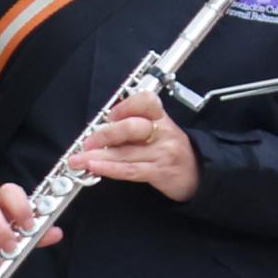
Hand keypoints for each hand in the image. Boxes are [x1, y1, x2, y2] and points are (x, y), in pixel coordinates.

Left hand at [72, 89, 202, 201]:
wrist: (200, 175)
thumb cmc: (172, 152)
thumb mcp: (159, 132)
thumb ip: (132, 127)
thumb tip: (99, 130)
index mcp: (161, 118)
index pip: (146, 101)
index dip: (126, 106)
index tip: (110, 115)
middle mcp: (163, 132)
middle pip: (131, 127)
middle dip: (104, 135)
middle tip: (86, 143)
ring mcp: (162, 152)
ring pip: (125, 152)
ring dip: (97, 156)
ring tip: (77, 160)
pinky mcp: (160, 172)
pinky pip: (131, 170)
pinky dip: (110, 169)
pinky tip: (95, 168)